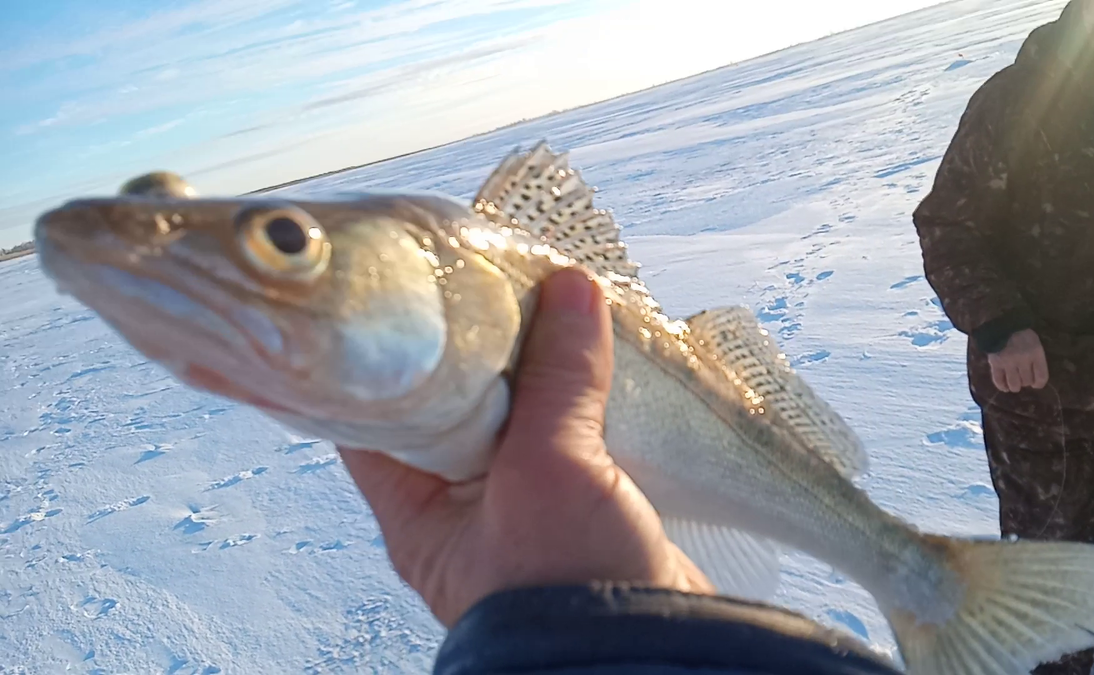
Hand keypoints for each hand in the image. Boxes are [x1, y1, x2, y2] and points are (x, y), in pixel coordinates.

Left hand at [338, 268, 712, 626]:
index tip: (419, 292)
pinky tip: (599, 358)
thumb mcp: (550, 467)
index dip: (394, 350)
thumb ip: (559, 377)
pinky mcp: (575, 505)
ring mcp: (519, 505)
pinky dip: (583, 397)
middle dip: (486, 348)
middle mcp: (460, 506)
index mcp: (418, 508)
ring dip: (543, 370)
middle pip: (458, 404)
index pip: (378, 412)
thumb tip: (571, 287)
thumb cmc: (566, 581)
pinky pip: (569, 435)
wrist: (651, 655)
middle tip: (505, 283)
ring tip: (559, 306)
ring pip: (521, 416)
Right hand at [988, 328, 1048, 392]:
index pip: (1041, 376)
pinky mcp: (995, 364)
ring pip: (1014, 384)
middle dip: (1026, 382)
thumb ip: (1035, 357)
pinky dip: (1002, 386)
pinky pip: (999, 380)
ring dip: (1015, 386)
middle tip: (1023, 379)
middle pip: (1027, 381)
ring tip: (1014, 384)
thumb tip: (1035, 376)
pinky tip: (1004, 387)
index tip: (1036, 384)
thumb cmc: (1020, 333)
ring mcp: (1008, 362)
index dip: (1039, 383)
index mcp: (1035, 353)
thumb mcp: (1034, 342)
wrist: (1000, 324)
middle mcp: (1023, 360)